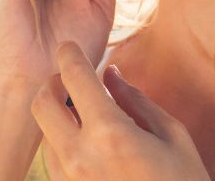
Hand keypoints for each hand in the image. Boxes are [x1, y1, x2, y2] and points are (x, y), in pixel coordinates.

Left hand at [31, 42, 210, 180]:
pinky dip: (63, 144)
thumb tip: (111, 74)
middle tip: (72, 81)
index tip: (70, 47)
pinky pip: (54, 161)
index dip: (69, 54)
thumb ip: (136, 101)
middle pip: (41, 103)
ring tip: (85, 115)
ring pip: (45, 133)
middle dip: (52, 85)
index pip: (73, 76)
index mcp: (109, 133)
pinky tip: (89, 145)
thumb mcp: (173, 137)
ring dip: (58, 116)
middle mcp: (78, 156)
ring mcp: (68, 180)